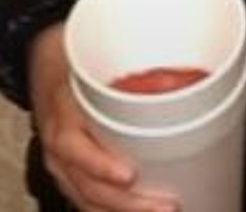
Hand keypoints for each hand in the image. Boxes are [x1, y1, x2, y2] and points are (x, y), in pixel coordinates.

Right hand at [28, 24, 178, 211]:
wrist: (49, 58)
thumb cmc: (79, 54)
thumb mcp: (100, 49)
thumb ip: (141, 53)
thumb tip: (196, 49)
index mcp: (65, 108)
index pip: (73, 145)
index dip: (100, 165)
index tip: (130, 175)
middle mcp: (61, 140)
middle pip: (86, 184)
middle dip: (126, 203)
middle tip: (165, 206)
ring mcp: (63, 160)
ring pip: (87, 198)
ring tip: (160, 211)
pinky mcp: (71, 168)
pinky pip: (87, 197)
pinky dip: (111, 210)